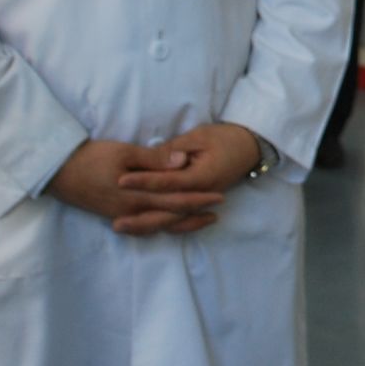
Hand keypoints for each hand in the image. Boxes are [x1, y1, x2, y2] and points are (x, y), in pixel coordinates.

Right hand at [46, 139, 223, 234]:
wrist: (58, 173)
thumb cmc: (90, 158)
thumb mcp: (123, 152)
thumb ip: (154, 160)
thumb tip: (183, 162)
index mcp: (137, 196)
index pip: (175, 200)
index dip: (198, 199)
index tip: (218, 196)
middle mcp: (132, 211)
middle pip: (170, 216)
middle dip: (195, 213)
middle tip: (218, 211)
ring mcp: (123, 216)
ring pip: (159, 224)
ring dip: (181, 223)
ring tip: (201, 220)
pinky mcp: (115, 215)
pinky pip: (145, 225)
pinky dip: (162, 225)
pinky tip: (168, 223)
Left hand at [111, 123, 264, 237]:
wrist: (249, 146)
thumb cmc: (225, 137)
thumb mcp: (199, 136)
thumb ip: (176, 149)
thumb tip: (155, 158)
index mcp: (201, 177)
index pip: (167, 182)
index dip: (143, 181)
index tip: (121, 180)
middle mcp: (200, 195)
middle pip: (166, 210)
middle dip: (139, 216)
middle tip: (115, 220)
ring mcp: (200, 202)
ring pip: (171, 220)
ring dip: (146, 225)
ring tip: (122, 228)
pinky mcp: (198, 203)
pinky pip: (179, 220)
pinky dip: (161, 225)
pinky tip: (143, 229)